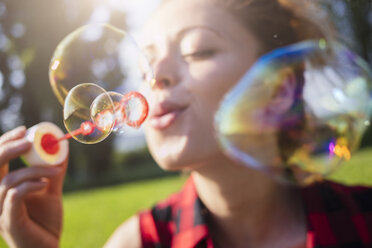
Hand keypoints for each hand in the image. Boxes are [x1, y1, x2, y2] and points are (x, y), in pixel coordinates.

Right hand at [0, 126, 67, 247]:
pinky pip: (14, 197)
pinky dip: (29, 185)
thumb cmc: (45, 221)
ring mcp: (1, 211)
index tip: (24, 130)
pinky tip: (45, 184)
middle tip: (29, 141)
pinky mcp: (10, 222)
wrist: (49, 247)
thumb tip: (62, 150)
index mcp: (3, 189)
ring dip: (33, 170)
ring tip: (55, 170)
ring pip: (7, 181)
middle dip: (8, 149)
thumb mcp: (50, 191)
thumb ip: (52, 172)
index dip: (5, 142)